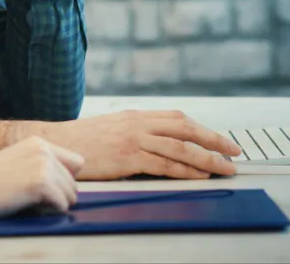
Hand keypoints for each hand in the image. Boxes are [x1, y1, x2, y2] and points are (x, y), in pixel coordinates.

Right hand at [0, 136, 83, 219]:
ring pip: (70, 195)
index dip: (63, 180)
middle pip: (73, 182)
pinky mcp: (41, 182)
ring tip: (26, 202)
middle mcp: (43, 149)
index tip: (43, 189)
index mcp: (37, 142)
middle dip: (57, 195)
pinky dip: (48, 213)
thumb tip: (69, 185)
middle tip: (28, 198)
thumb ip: (39, 166)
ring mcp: (43, 164)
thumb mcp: (15, 163)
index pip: (75, 163)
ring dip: (53, 205)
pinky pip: (62, 205)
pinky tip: (27, 206)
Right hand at [38, 110, 241, 179]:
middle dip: (214, 140)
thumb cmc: (81, 140)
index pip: (178, 118)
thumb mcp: (112, 128)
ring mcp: (134, 140)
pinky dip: (185, 170)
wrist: (55, 143)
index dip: (202, 128)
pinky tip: (199, 175)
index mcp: (137, 116)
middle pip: (186, 129)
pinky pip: (164, 164)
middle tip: (234, 151)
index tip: (219, 139)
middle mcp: (139, 124)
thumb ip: (135, 132)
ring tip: (225, 168)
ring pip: (180, 148)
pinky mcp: (128, 157)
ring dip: (207, 159)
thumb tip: (157, 143)